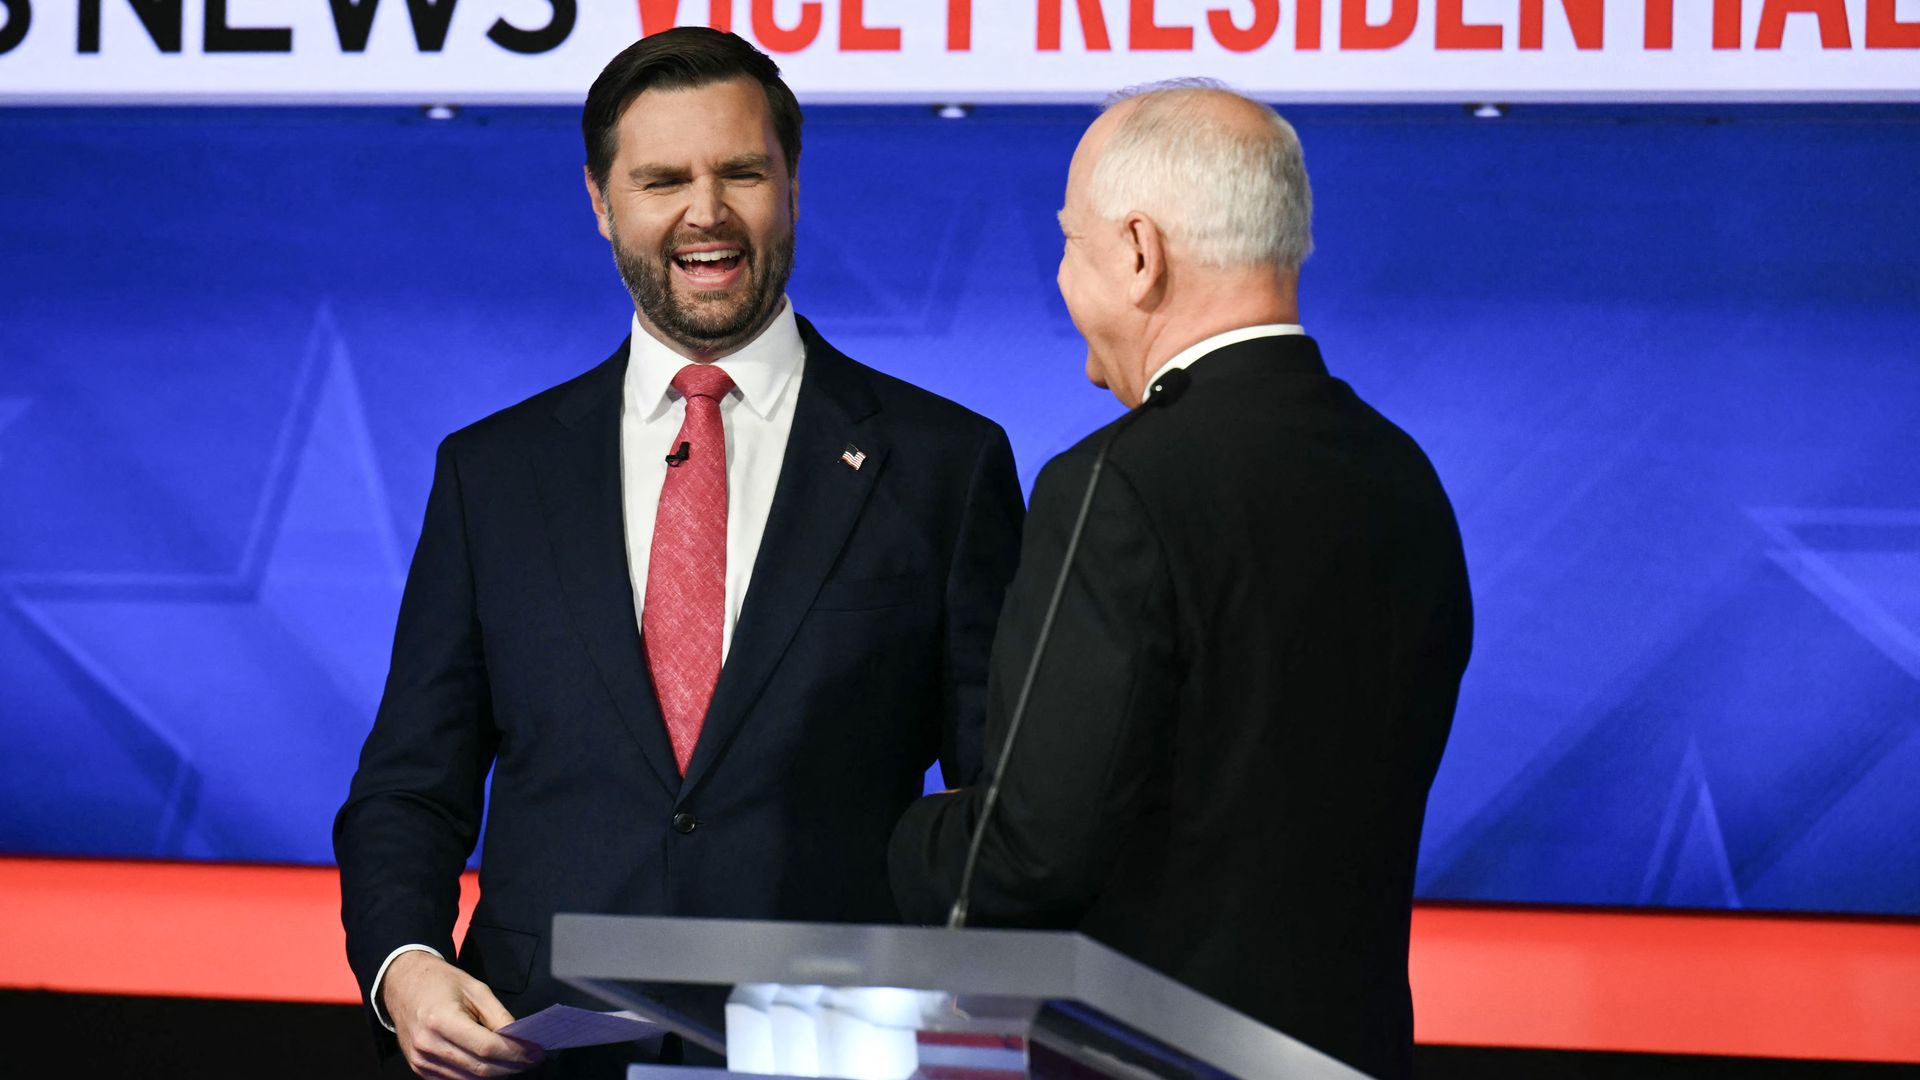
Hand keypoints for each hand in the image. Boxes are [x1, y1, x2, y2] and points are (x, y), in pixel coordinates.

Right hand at [383, 950, 544, 1078]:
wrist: (402, 985)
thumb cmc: (441, 982)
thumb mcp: (476, 989)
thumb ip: (498, 1015)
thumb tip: (520, 1039)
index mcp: (442, 1019)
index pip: (486, 1047)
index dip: (515, 1052)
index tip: (536, 1052)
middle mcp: (428, 1044)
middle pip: (479, 1068)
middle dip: (511, 1066)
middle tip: (532, 1059)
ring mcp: (421, 1060)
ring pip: (469, 1078)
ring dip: (497, 1073)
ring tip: (516, 1062)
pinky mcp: (419, 1068)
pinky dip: (476, 1076)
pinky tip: (492, 1065)